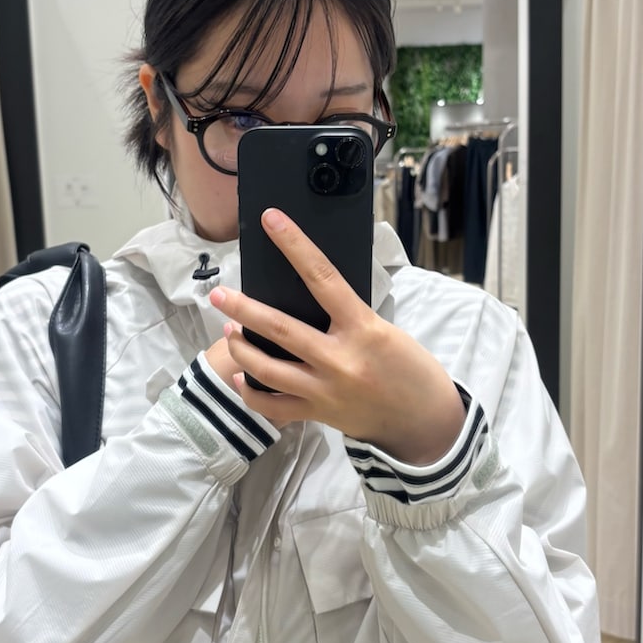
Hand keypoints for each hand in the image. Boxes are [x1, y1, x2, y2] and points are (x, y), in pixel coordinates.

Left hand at [209, 209, 466, 463]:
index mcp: (363, 330)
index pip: (322, 277)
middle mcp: (339, 361)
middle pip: (279, 329)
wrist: (425, 421)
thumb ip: (348, 317)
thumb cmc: (410, 370)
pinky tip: (242, 377)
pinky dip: (251, 391)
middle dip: (242, 308)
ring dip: (241, 347)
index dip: (294, 245)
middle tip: (218, 294)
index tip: (272, 220)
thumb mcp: (385, 332)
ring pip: (266, 369)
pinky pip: (272, 406)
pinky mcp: (318, 415)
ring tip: (231, 329)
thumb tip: (309, 297)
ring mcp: (325, 391)